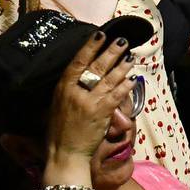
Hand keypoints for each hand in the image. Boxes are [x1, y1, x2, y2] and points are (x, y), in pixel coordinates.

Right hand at [45, 34, 131, 168]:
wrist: (65, 154)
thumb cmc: (58, 132)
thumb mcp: (55, 106)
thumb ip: (67, 91)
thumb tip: (78, 76)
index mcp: (62, 88)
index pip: (77, 62)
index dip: (90, 47)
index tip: (99, 34)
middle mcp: (76, 92)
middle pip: (97, 66)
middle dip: (111, 51)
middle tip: (122, 40)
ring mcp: (90, 102)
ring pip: (110, 78)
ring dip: (122, 65)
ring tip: (131, 56)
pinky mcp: (102, 112)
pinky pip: (117, 95)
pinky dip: (126, 85)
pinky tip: (133, 78)